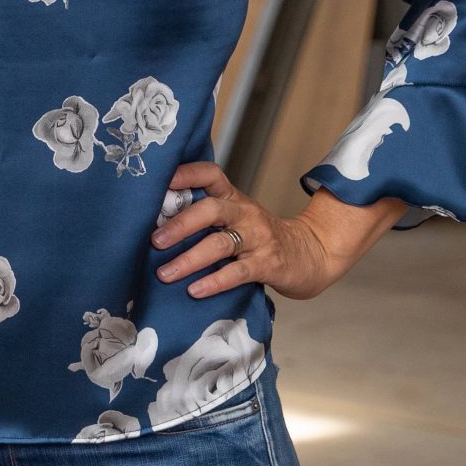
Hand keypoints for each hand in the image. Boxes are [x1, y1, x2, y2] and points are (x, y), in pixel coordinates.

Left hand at [150, 159, 337, 300]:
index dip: (186, 174)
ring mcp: (258, 238)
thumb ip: (206, 216)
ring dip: (190, 259)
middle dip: (180, 225)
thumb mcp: (237, 218)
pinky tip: (195, 290)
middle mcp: (244, 213)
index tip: (160, 182)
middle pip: (211, 210)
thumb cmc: (261, 237)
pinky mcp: (267, 264)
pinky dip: (215, 281)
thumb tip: (155, 223)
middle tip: (154, 240)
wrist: (310, 253)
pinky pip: (238, 272)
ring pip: (220, 244)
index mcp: (233, 198)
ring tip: (165, 274)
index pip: (210, 174)